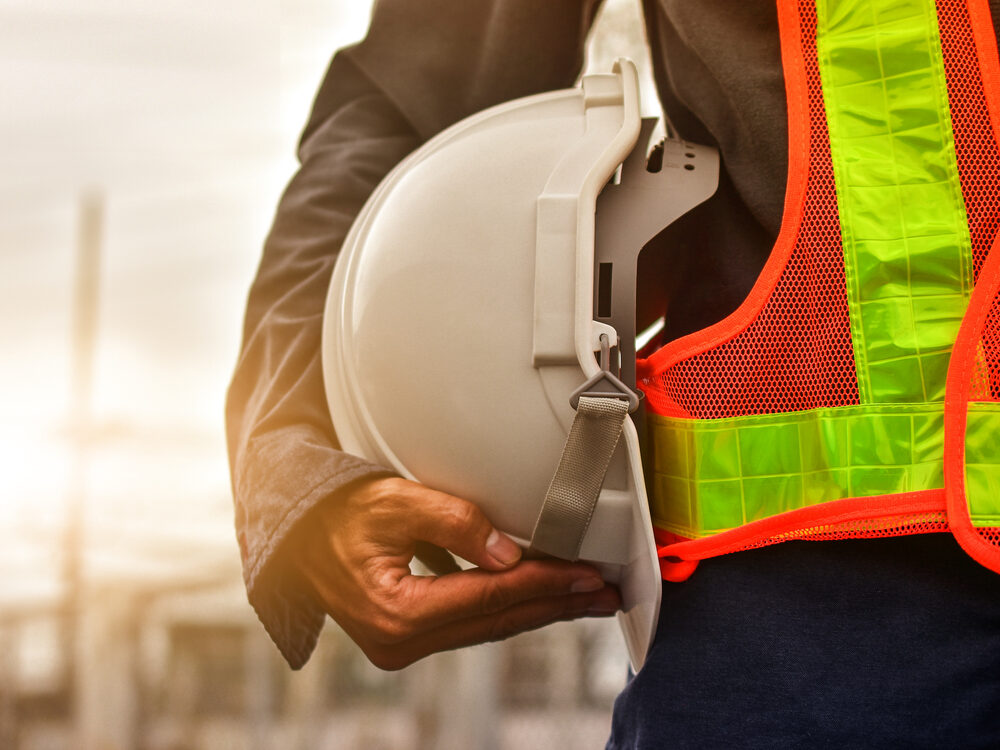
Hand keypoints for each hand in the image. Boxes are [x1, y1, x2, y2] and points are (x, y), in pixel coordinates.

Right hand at [289, 476, 621, 669]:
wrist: (293, 532)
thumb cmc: (337, 511)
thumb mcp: (395, 501)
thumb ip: (456, 523)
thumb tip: (510, 553)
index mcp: (398, 612)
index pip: (492, 597)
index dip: (546, 584)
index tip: (588, 576)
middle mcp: (400, 640)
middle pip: (497, 621)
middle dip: (556, 605)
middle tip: (605, 594)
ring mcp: (401, 644)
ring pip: (487, 628)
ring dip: (538, 610)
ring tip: (585, 598)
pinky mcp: (404, 636)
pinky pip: (469, 624)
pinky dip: (507, 609)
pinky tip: (537, 598)